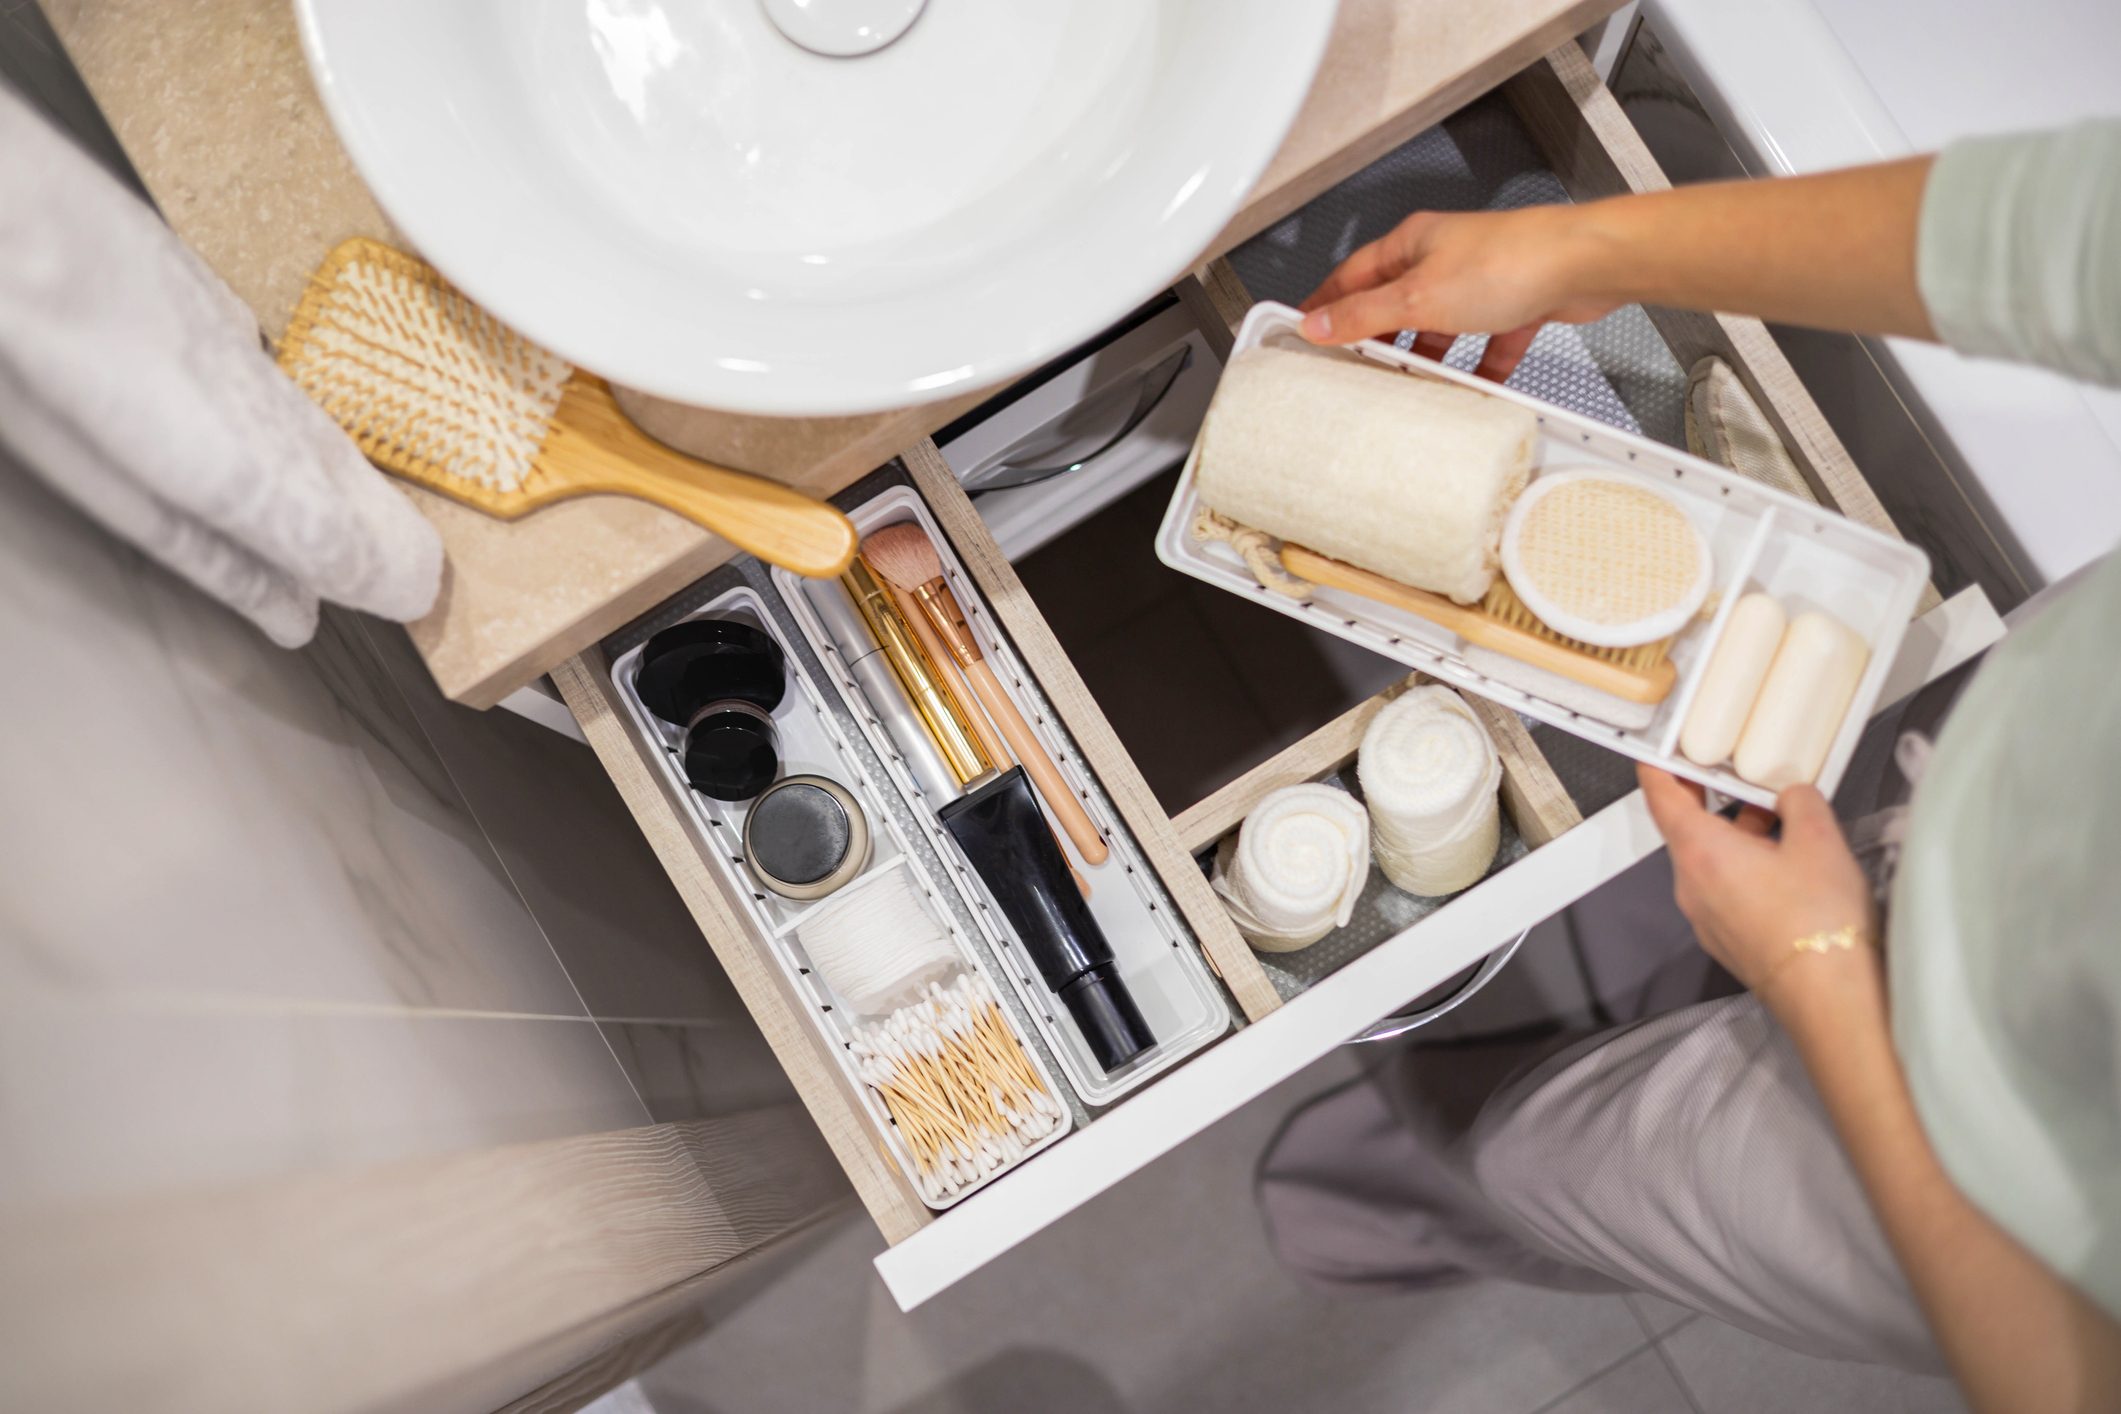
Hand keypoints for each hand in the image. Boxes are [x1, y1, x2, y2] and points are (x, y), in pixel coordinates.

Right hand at [1297, 205, 1617, 380]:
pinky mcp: (1514, 305)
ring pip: (1440, 327)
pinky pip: (1487, 345)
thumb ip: (1365, 315)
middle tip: (1354, 369)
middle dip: (1377, 338)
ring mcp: (1480, 282)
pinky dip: (1478, 369)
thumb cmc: (1509, 260)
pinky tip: (1474, 390)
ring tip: (1410, 385)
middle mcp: (1444, 259)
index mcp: (1412, 244)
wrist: (1584, 265)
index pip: (1352, 275)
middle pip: (1395, 304)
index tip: (1306, 329)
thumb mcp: (1418, 297)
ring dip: (1427, 357)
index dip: (1326, 304)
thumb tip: (1318, 324)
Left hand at [1637, 764, 1879, 1023]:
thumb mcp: (1819, 839)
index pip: (1660, 798)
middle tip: (1732, 773)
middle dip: (1710, 800)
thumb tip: (1792, 795)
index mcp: (1699, 853)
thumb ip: (1801, 803)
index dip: (1658, 769)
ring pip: (1708, 861)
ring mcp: (1705, 917)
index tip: (1660, 751)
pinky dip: (1742, 867)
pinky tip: (1783, 864)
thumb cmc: (1818, 920)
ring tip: (1777, 818)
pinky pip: (1723, 890)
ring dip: (1735, 835)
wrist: (1830, 997)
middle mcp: (1690, 886)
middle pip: (1686, 829)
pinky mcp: (1726, 940)